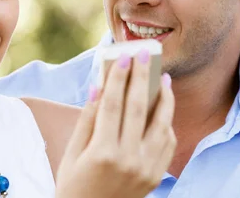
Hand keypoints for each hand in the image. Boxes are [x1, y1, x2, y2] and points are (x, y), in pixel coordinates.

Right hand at [55, 50, 175, 197]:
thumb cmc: (74, 185)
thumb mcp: (72, 154)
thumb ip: (88, 120)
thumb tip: (99, 87)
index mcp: (102, 152)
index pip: (113, 105)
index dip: (118, 78)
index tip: (123, 57)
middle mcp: (127, 160)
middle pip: (138, 109)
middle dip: (142, 77)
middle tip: (146, 55)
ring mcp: (145, 170)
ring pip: (161, 125)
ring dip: (164, 99)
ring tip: (164, 79)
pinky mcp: (155, 177)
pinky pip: (167, 145)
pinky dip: (167, 124)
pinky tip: (163, 110)